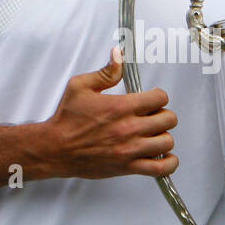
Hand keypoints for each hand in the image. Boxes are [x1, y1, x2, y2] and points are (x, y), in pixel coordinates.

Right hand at [41, 47, 178, 178]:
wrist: (55, 148)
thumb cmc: (67, 119)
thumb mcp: (81, 86)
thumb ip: (106, 72)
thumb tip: (119, 56)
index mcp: (121, 107)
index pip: (160, 98)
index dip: (158, 96)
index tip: (151, 99)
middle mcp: (129, 128)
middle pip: (168, 119)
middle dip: (163, 115)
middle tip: (152, 117)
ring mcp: (130, 149)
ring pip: (167, 142)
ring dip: (163, 137)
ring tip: (153, 135)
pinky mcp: (127, 167)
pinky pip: (161, 169)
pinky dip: (168, 163)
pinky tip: (163, 156)